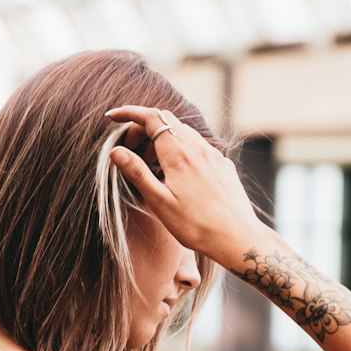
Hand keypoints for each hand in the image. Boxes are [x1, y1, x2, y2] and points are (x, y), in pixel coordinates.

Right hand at [102, 104, 260, 262]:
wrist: (237, 237)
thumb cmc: (196, 225)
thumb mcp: (160, 202)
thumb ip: (138, 173)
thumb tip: (116, 151)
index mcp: (178, 153)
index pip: (150, 117)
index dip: (129, 113)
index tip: (113, 118)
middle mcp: (197, 146)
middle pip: (165, 120)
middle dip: (143, 128)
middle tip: (129, 150)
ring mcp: (213, 154)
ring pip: (182, 132)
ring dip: (161, 140)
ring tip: (150, 166)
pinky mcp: (223, 165)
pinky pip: (197, 147)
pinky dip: (179, 149)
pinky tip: (176, 175)